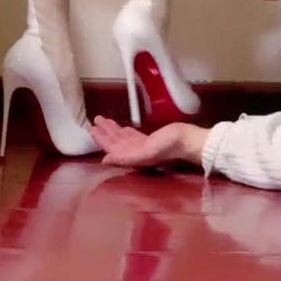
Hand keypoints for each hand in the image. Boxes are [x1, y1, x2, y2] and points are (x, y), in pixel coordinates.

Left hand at [92, 117, 208, 170]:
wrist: (188, 141)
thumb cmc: (169, 147)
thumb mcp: (146, 153)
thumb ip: (126, 158)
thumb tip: (105, 159)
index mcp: (133, 157)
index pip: (113, 148)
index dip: (102, 140)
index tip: (92, 129)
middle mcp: (136, 153)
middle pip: (116, 142)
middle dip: (105, 133)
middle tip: (95, 121)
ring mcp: (144, 146)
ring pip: (123, 138)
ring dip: (113, 130)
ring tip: (103, 121)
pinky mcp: (151, 140)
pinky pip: (134, 136)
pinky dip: (125, 132)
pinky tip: (122, 128)